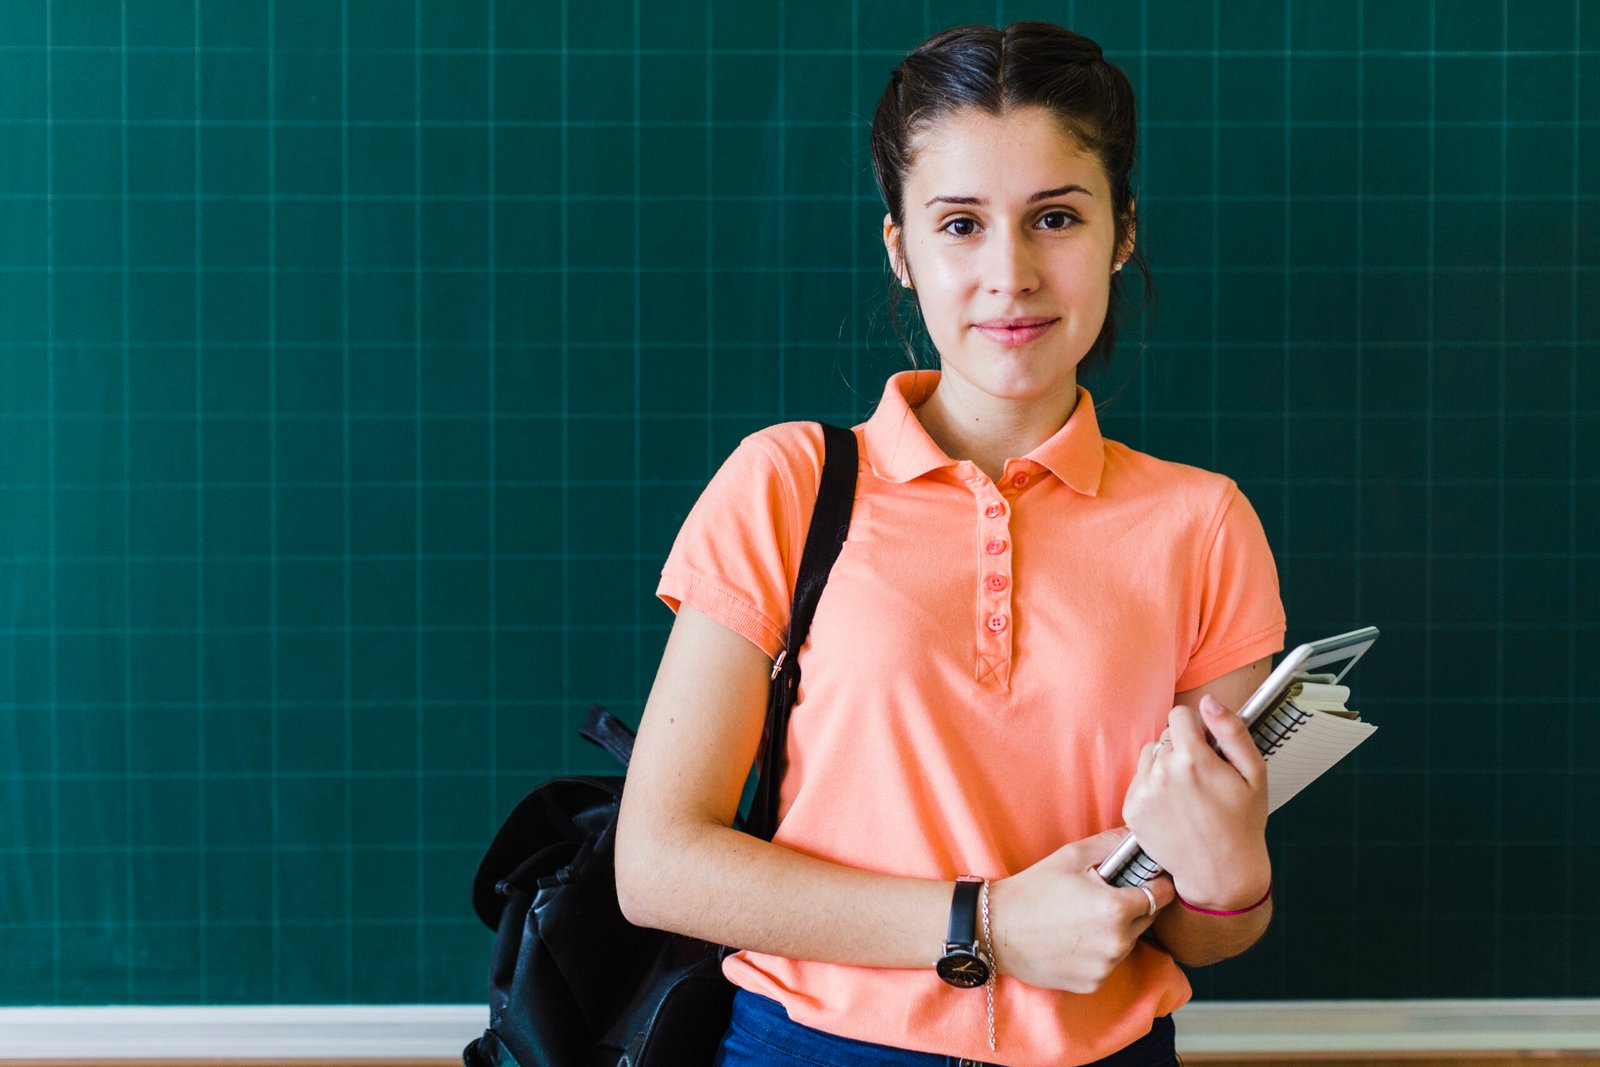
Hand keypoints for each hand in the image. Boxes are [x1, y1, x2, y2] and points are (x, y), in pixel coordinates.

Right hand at [987, 828, 1174, 992]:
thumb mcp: (1071, 856)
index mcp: (1116, 909)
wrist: (996, 930)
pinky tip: (1075, 938)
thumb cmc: (1033, 890)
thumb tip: (1141, 835)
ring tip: (1085, 916)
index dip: (1156, 882)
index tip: (1144, 877)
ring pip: (1129, 942)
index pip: (1162, 895)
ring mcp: (1105, 968)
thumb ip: (1112, 844)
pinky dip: (1100, 951)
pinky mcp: (1093, 984)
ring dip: (1118, 929)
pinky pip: (1109, 963)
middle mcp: (1116, 943)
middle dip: (1134, 905)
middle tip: (1104, 893)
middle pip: (1147, 919)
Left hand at [1121, 694, 1270, 909]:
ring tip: (1189, 792)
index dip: (1197, 727)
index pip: (1180, 714)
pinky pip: (1139, 779)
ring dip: (1165, 765)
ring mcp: (1143, 792)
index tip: (1208, 747)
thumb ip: (1231, 731)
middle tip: (1204, 778)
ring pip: (1150, 755)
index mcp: (1192, 760)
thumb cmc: (1243, 822)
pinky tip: (1174, 806)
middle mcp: (1161, 773)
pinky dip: (1153, 786)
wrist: (1220, 873)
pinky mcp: (1131, 809)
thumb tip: (1208, 700)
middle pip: (1165, 735)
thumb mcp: (1254, 774)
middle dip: (1183, 748)